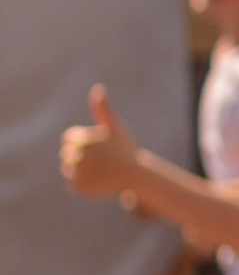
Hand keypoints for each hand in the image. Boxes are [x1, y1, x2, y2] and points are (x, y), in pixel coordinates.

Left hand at [60, 83, 138, 202]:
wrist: (137, 175)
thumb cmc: (125, 149)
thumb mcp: (114, 126)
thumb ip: (102, 108)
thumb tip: (98, 88)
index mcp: (81, 138)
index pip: (68, 139)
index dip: (83, 144)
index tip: (98, 148)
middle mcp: (77, 154)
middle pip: (66, 155)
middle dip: (81, 158)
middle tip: (102, 162)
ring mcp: (77, 171)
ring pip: (69, 170)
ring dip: (82, 171)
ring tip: (101, 172)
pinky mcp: (78, 186)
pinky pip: (73, 184)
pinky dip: (84, 185)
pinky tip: (99, 182)